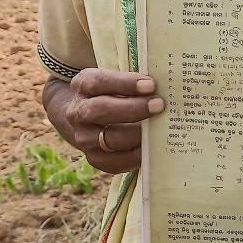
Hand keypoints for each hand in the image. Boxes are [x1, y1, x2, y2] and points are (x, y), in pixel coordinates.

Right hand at [41, 69, 164, 173]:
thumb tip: (164, 87)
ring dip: (137, 135)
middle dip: (133, 109)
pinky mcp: (94, 159)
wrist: (84, 118)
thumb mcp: (114, 81)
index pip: (99, 82)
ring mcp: (84, 138)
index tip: (151, 85)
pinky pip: (115, 161)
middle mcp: (78, 112)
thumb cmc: (110, 94)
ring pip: (109, 138)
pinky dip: (135, 156)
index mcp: (83, 86)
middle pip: (101, 110)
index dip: (125, 83)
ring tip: (159, 130)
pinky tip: (151, 149)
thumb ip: (134, 83)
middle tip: (159, 105)